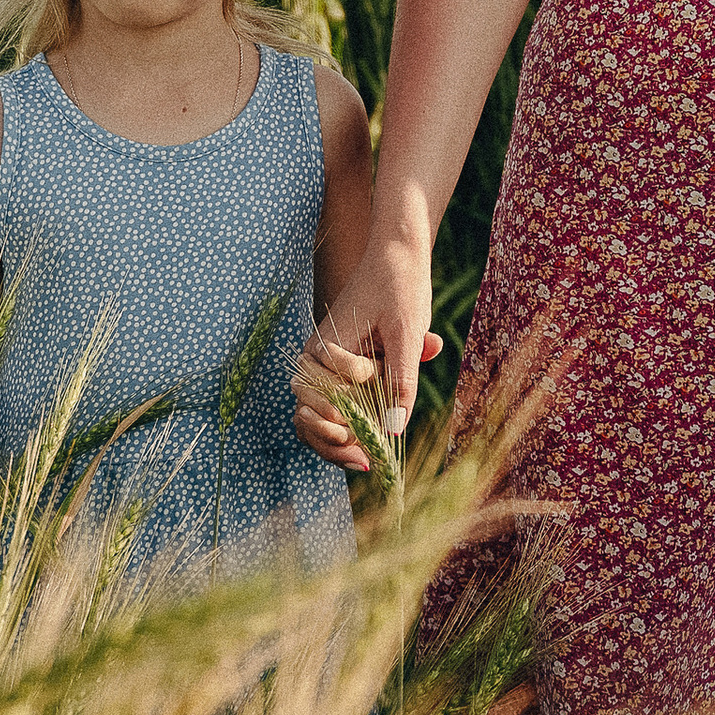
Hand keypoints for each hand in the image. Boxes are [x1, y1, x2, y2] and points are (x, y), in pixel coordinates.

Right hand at [294, 235, 438, 473]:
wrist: (396, 253)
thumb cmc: (399, 285)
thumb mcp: (406, 331)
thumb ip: (401, 376)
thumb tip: (394, 426)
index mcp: (324, 345)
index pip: (321, 394)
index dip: (344, 410)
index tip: (362, 415)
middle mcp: (316, 358)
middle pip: (308, 411)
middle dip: (331, 441)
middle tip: (362, 462)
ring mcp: (325, 366)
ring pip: (314, 416)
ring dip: (333, 442)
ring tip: (361, 462)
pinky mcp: (340, 370)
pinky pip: (331, 408)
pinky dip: (343, 430)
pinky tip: (363, 448)